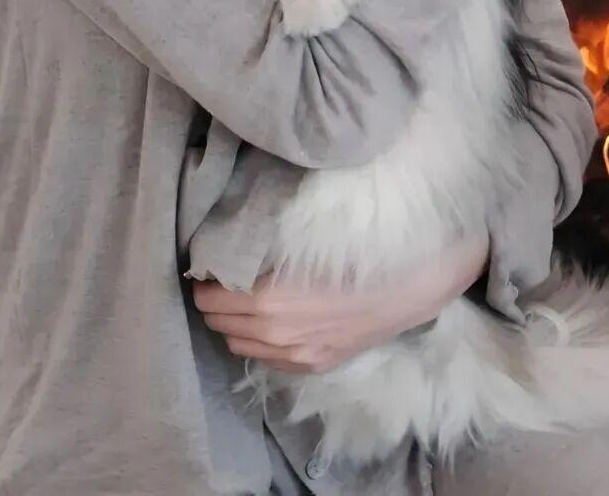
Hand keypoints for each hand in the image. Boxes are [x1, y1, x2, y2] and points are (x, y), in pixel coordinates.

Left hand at [190, 229, 489, 374]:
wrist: (404, 288)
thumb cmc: (354, 254)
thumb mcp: (301, 243)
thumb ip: (262, 251)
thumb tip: (227, 242)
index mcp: (267, 301)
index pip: (210, 298)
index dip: (203, 280)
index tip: (206, 265)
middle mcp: (274, 335)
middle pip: (218, 324)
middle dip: (213, 302)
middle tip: (219, 280)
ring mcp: (293, 356)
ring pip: (237, 345)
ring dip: (232, 324)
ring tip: (241, 301)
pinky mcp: (311, 366)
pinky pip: (264, 360)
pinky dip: (256, 342)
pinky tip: (269, 322)